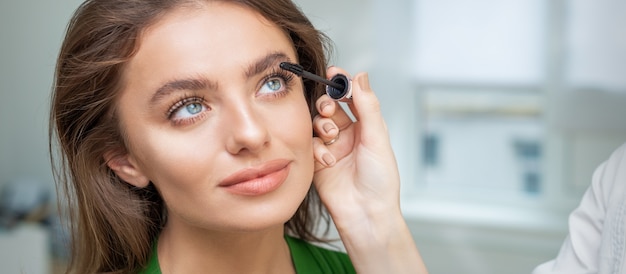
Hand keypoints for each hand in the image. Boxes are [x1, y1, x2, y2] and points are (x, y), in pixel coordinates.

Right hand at [312, 67, 399, 223]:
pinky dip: (317, 149)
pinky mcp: (317, 162)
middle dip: (327, 103)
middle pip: (329, 107)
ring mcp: (331, 148)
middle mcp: (348, 135)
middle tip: (328, 108)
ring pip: (317, 124)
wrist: (366, 214)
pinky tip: (328, 160)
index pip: (351, 97)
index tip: (333, 73)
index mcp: (366, 127)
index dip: (341, 83)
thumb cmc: (380, 181)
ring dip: (322, 125)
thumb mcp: (377, 138)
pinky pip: (310, 145)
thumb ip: (367, 106)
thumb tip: (361, 76)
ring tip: (331, 136)